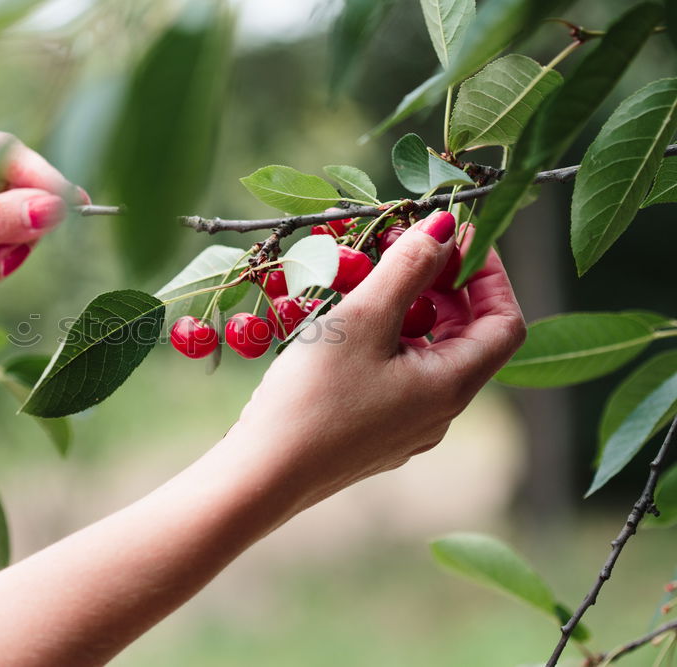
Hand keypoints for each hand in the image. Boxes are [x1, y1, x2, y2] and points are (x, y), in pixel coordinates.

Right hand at [225, 218, 525, 512]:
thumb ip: (407, 267)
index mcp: (452, 386)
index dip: (489, 273)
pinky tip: (346, 327)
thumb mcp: (363, 319)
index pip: (504, 322)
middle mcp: (439, 413)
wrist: (261, 475)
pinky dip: (386, 341)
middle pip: (465, 338)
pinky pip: (396, 377)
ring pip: (427, 356)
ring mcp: (405, 429)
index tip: (454, 236)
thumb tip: (445, 225)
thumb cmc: (314, 396)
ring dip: (410, 311)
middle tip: (405, 247)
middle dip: (443, 286)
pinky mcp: (372, 435)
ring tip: (370, 280)